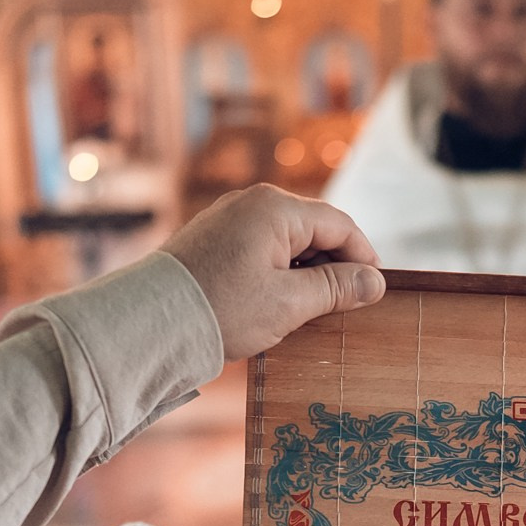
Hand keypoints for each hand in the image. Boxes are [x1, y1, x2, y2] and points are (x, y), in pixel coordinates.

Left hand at [161, 184, 382, 361]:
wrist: (151, 322)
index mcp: (275, 208)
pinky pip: (261, 247)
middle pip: (314, 228)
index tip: (375, 290)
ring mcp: (229, 218)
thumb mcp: (289, 303)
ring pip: (287, 239)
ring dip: (307, 271)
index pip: (339, 225)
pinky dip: (279, 271)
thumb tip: (374, 282)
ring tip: (312, 310)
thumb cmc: (221, 309)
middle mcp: (252, 202)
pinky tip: (279, 302)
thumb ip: (336, 288)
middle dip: (335, 265)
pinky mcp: (213, 238)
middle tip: (347, 305)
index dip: (363, 257)